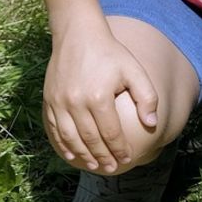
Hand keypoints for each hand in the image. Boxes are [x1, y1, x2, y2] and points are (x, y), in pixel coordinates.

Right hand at [44, 23, 158, 171]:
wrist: (77, 34)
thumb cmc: (110, 53)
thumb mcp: (133, 70)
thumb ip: (146, 97)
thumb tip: (152, 124)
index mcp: (98, 96)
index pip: (111, 133)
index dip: (119, 149)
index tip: (127, 158)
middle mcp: (76, 102)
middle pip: (90, 139)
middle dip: (102, 156)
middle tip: (111, 168)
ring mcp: (59, 102)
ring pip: (70, 138)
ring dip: (82, 155)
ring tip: (93, 165)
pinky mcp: (49, 100)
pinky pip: (54, 129)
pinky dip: (62, 145)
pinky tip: (71, 154)